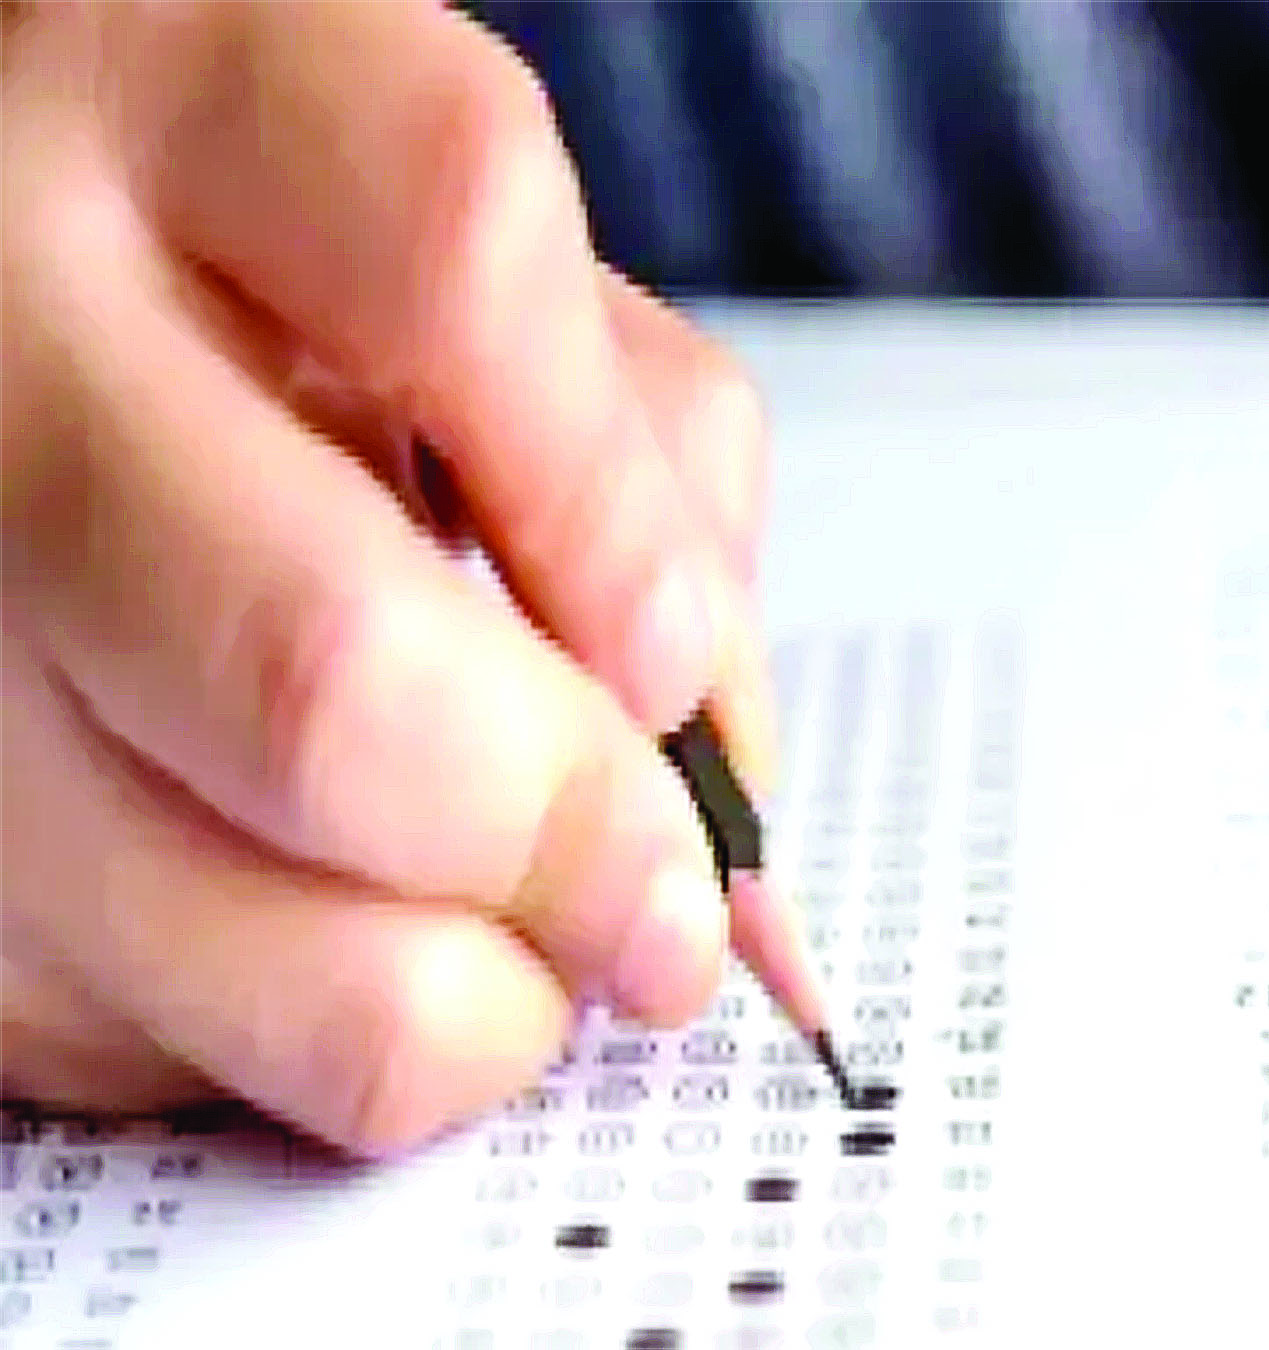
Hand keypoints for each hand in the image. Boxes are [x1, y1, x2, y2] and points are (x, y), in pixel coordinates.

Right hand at [2, 0, 773, 1153]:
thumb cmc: (290, 301)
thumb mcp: (480, 285)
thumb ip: (643, 472)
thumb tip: (718, 780)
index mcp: (194, 109)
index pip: (459, 250)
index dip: (615, 506)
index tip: (671, 665)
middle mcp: (1, 347)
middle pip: (327, 668)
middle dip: (564, 838)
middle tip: (659, 909)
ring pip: (240, 915)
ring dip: (459, 992)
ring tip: (506, 935)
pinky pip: (156, 1029)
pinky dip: (302, 1022)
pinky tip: (310, 903)